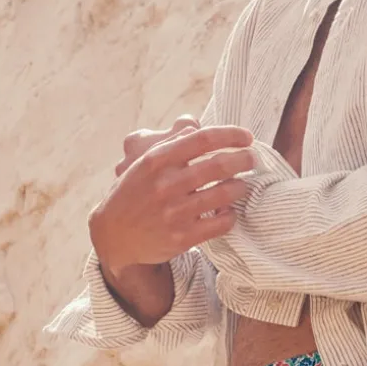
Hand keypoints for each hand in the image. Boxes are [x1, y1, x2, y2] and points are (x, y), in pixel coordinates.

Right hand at [90, 122, 256, 276]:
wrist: (114, 235)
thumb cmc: (133, 193)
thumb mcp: (142, 164)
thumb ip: (169, 144)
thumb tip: (195, 128)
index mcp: (156, 160)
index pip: (203, 139)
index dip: (231, 135)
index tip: (247, 137)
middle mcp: (165, 184)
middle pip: (219, 165)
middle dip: (244, 159)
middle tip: (252, 159)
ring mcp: (174, 212)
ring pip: (224, 194)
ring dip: (240, 187)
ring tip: (241, 185)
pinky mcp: (182, 238)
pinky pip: (221, 223)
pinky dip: (231, 215)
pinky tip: (228, 211)